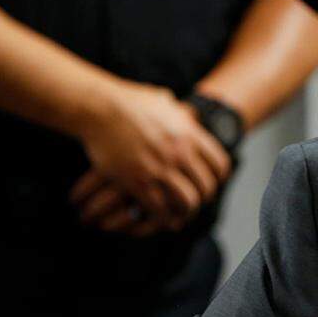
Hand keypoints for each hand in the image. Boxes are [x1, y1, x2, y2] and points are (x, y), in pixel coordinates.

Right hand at [72, 80, 229, 227]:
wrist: (98, 107)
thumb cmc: (125, 100)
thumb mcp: (161, 100)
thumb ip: (176, 110)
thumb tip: (182, 110)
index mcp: (189, 134)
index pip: (219, 164)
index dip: (217, 178)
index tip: (210, 182)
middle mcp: (180, 152)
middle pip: (206, 186)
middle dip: (201, 197)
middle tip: (193, 201)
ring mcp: (160, 168)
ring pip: (187, 201)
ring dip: (183, 210)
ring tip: (177, 212)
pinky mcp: (139, 181)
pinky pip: (160, 208)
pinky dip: (161, 217)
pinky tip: (157, 216)